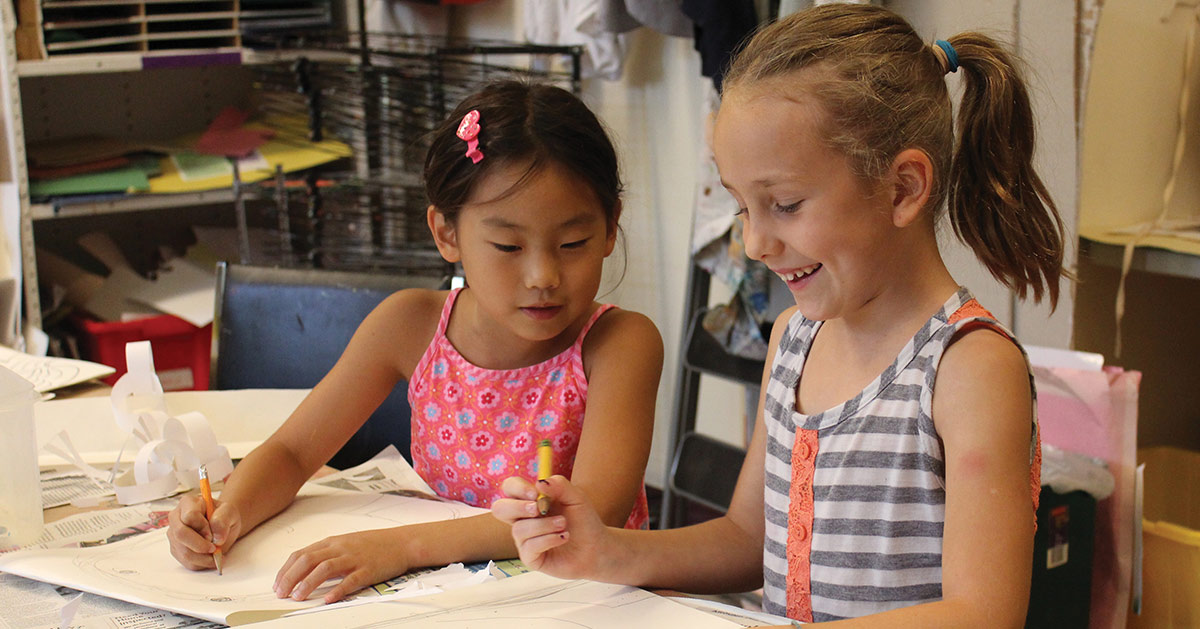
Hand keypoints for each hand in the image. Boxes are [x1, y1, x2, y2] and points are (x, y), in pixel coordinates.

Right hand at [167, 493, 241, 569]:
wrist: (221, 526)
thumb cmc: (223, 516)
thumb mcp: (230, 512)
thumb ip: (223, 519)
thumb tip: (216, 537)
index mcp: (188, 503)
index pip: (190, 516)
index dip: (203, 527)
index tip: (213, 534)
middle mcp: (176, 517)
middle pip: (181, 534)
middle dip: (200, 545)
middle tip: (215, 548)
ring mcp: (174, 534)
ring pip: (184, 551)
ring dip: (203, 557)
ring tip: (217, 553)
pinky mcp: (176, 549)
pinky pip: (186, 561)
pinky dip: (201, 563)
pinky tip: (210, 557)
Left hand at [273, 528, 407, 603]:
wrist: (402, 542)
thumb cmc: (374, 544)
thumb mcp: (346, 543)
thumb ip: (326, 553)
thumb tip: (304, 568)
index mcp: (333, 542)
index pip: (301, 554)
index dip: (286, 570)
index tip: (278, 584)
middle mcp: (340, 548)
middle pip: (308, 560)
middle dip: (290, 578)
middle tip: (282, 593)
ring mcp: (354, 558)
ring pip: (325, 568)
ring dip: (308, 583)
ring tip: (298, 596)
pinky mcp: (367, 569)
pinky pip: (350, 580)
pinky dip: (337, 589)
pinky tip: (328, 598)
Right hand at [491, 475, 613, 579]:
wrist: (596, 548)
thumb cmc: (584, 521)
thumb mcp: (576, 497)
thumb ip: (559, 485)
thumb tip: (539, 482)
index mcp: (530, 501)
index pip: (510, 488)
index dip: (517, 488)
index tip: (535, 493)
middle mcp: (523, 519)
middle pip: (500, 509)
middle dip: (517, 507)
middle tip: (538, 509)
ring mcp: (524, 539)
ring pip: (519, 529)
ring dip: (544, 525)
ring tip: (564, 525)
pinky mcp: (530, 557)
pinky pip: (529, 547)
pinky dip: (548, 540)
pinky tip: (563, 537)